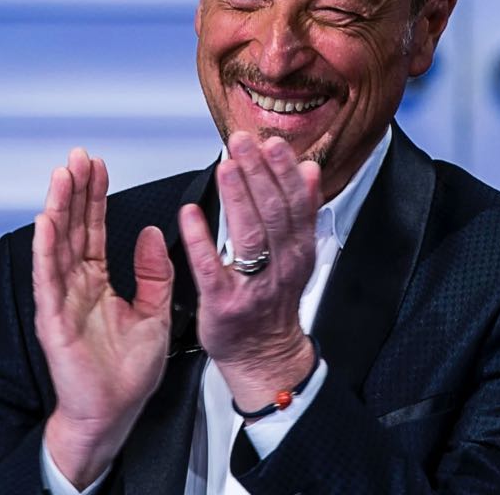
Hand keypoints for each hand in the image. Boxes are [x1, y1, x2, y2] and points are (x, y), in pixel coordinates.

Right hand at [34, 148, 172, 487]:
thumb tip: (151, 233)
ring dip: (58, 208)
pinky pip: (48, 279)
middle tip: (78, 157)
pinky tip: (46, 222)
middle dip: (75, 191)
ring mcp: (61, 301)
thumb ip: (153, 272)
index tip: (98, 165)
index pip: (93, 229)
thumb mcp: (155, 312)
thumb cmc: (128, 372)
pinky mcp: (54, 320)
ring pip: (57, 245)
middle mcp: (75, 286)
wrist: (114, 413)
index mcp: (97, 283)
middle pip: (72, 228)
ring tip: (62, 175)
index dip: (96, 197)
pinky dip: (46, 249)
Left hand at [179, 132, 321, 412]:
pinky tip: (190, 214)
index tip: (272, 143)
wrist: (263, 356)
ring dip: (239, 197)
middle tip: (244, 142)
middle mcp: (281, 267)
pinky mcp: (224, 303)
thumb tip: (309, 170)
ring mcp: (253, 286)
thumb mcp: (298, 254)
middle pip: (275, 214)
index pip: (296, 203)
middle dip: (260, 174)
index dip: (285, 171)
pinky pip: (211, 268)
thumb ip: (303, 211)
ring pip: (250, 236)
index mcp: (298, 251)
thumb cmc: (273, 302)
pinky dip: (201, 239)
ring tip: (227, 166)